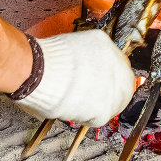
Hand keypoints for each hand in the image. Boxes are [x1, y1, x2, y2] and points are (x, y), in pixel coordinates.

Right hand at [13, 30, 135, 125]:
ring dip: (100, 106)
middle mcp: (114, 62)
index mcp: (102, 43)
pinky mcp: (105, 107)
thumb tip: (81, 70)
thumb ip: (82, 57)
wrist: (37, 72)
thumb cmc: (42, 60)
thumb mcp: (68, 46)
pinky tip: (73, 111)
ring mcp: (113, 85)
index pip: (116, 62)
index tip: (98, 82)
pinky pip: (101, 117)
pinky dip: (87, 118)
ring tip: (79, 105)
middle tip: (94, 99)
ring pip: (116, 102)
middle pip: (124, 82)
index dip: (107, 75)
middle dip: (111, 92)